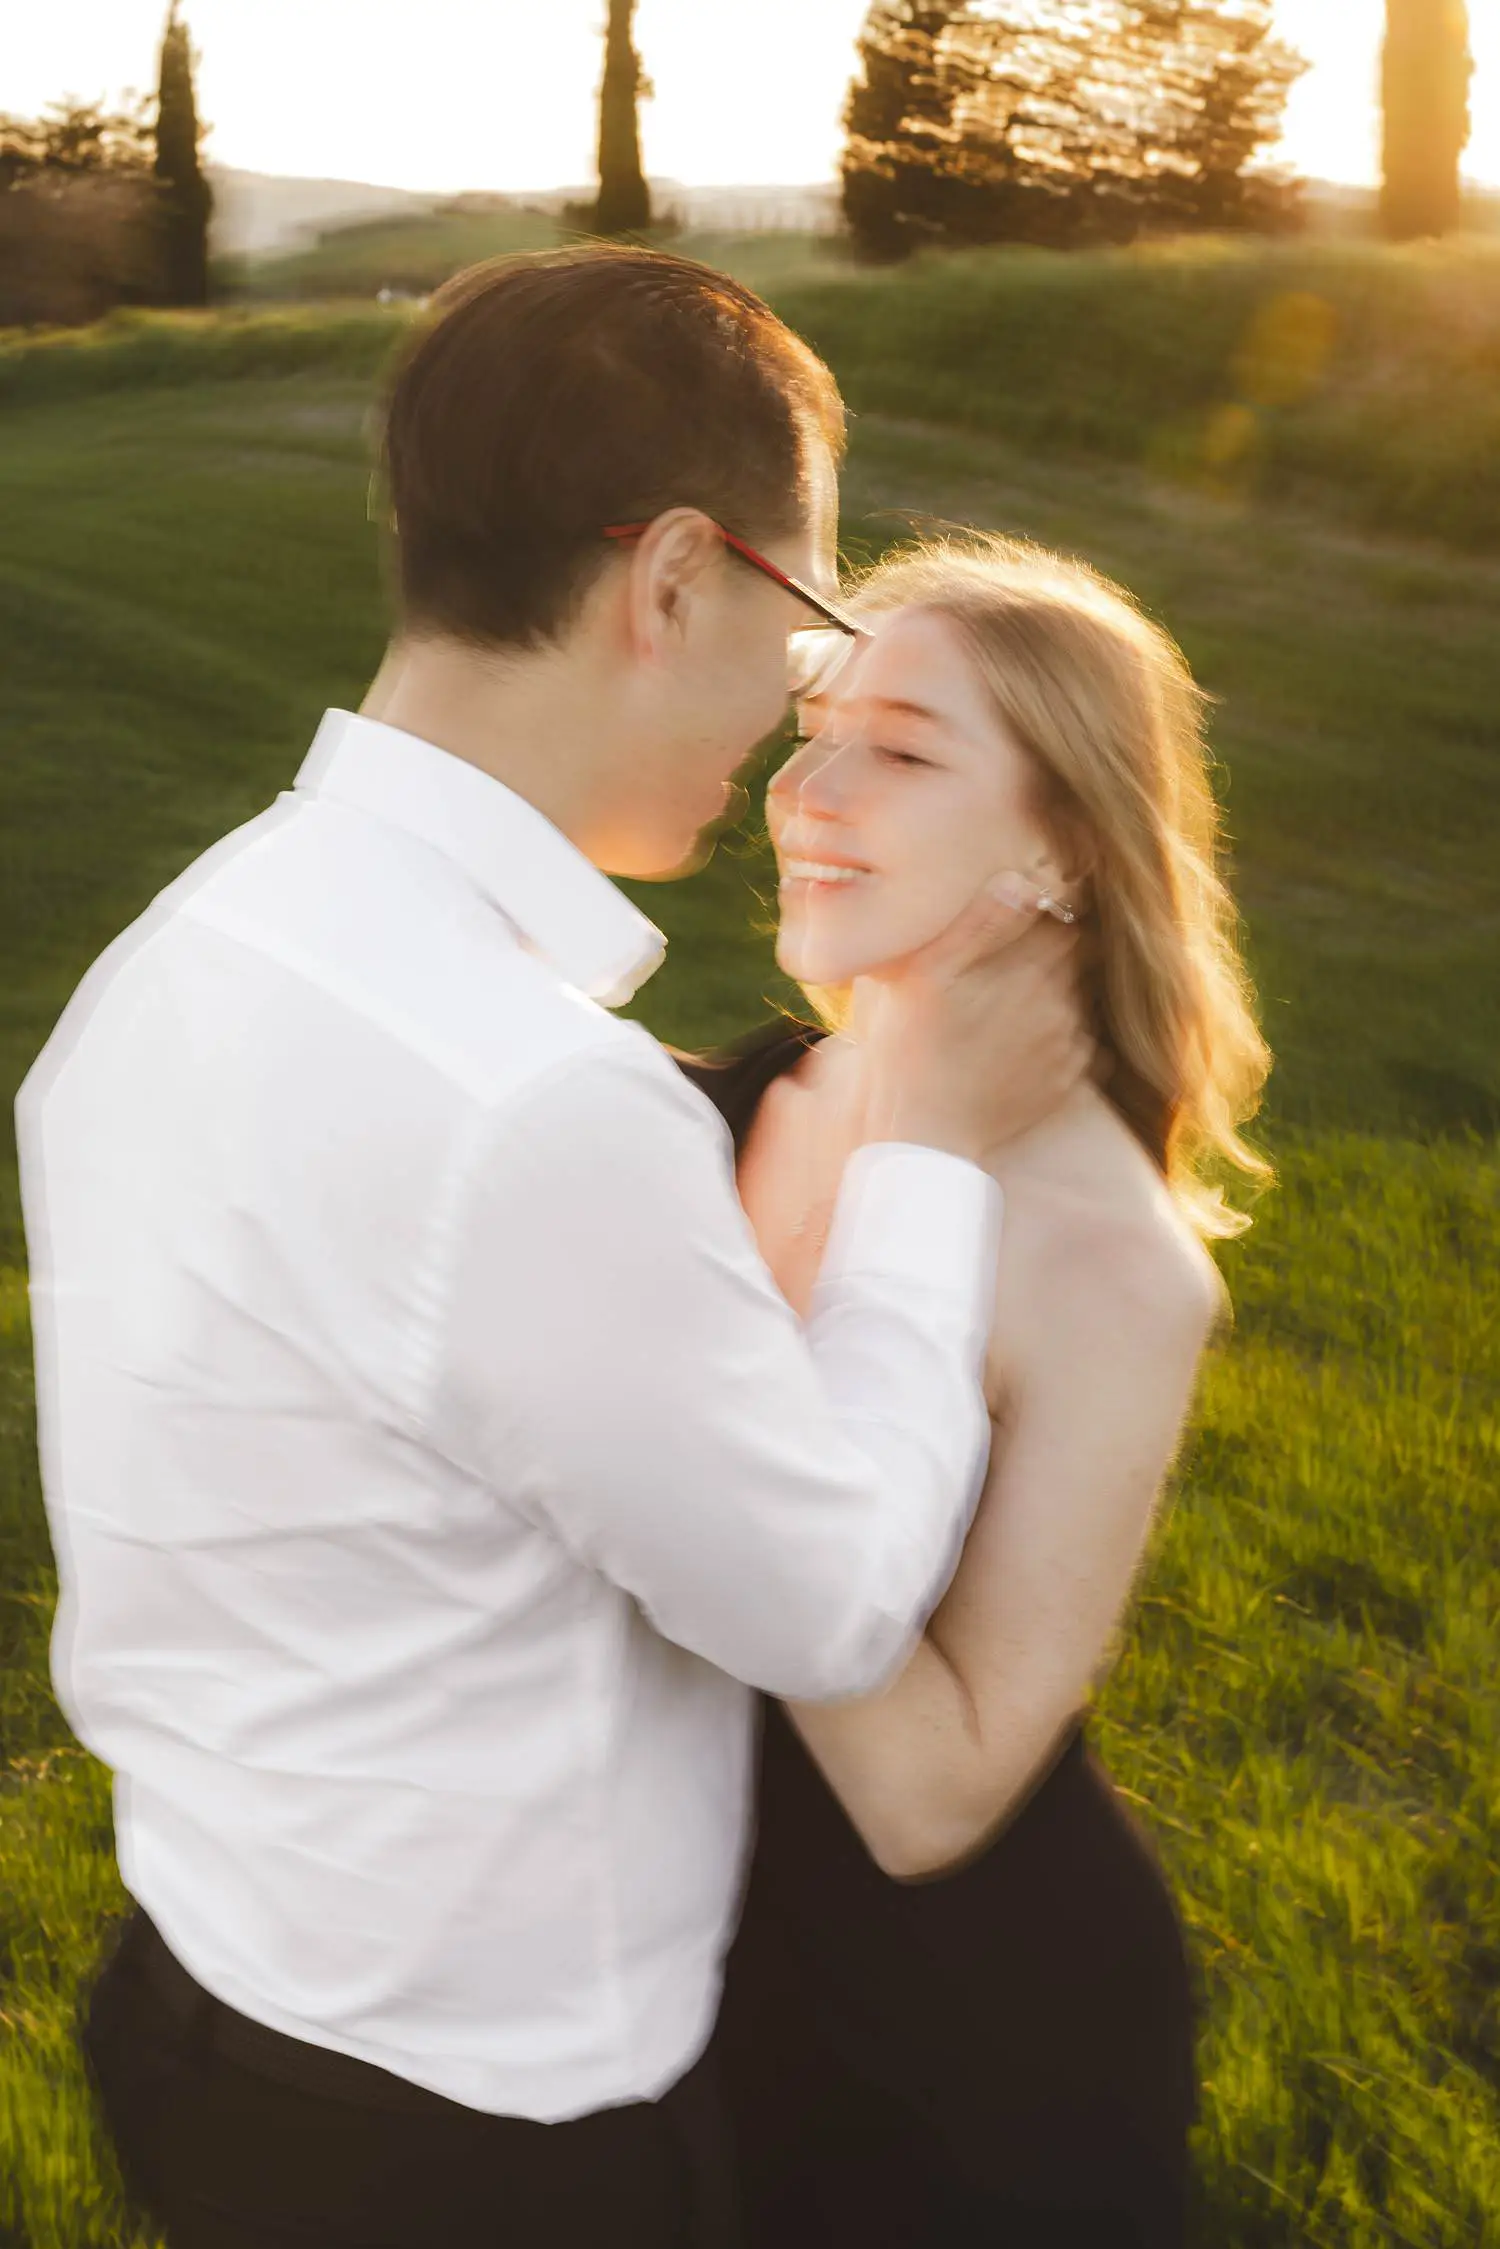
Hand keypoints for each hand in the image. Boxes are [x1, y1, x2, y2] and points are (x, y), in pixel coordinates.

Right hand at [861, 873, 1092, 1164]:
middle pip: (1076, 954)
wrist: (926, 1134)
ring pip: (1079, 996)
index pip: (1064, 917)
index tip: (1025, 915)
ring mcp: (1068, 1042)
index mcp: (1031, 966)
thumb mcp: (927, 975)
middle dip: (1053, 949)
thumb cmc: (912, 1049)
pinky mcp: (1069, 1078)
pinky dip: (1062, 1034)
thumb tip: (1021, 881)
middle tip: (1011, 959)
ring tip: (1010, 1004)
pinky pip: (1082, 1041)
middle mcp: (1062, 1000)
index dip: (1046, 911)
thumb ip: (977, 923)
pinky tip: (1021, 1042)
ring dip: (1056, 991)